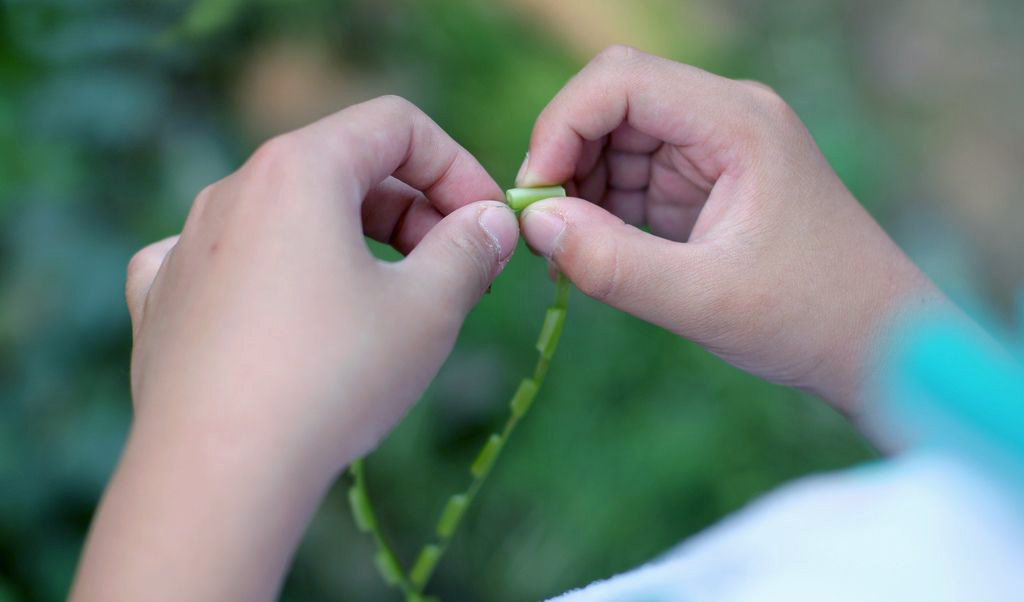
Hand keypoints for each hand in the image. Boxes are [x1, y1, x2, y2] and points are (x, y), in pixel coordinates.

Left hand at [72, 96, 517, 600]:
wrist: (218, 471)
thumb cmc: (332, 377)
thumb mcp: (428, 308)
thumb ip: (469, 248)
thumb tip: (491, 221)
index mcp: (299, 168)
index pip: (397, 126)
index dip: (459, 167)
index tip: (489, 225)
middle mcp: (234, 189)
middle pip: (346, 168)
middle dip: (416, 212)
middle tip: (459, 274)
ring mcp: (188, 243)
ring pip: (290, 216)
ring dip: (355, 244)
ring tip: (391, 304)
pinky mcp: (163, 299)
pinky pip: (226, 262)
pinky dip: (273, 275)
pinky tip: (286, 314)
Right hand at [517, 46, 945, 416]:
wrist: (878, 344)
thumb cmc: (810, 318)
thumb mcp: (705, 300)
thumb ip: (613, 263)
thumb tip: (535, 223)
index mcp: (737, 121)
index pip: (621, 80)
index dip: (561, 127)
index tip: (535, 198)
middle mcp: (724, 119)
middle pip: (612, 105)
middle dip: (566, 161)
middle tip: (543, 233)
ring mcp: (715, 150)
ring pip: (616, 143)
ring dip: (581, 191)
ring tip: (571, 255)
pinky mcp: (706, 184)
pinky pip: (634, 178)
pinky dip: (603, 212)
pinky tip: (598, 256)